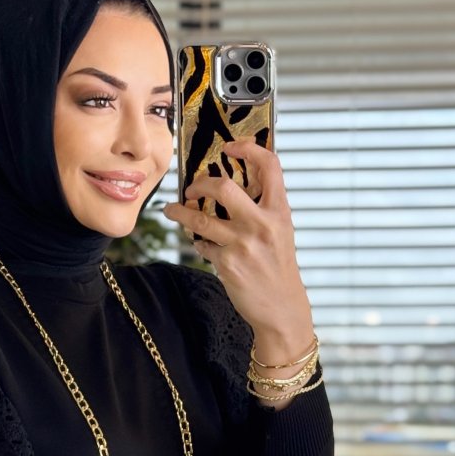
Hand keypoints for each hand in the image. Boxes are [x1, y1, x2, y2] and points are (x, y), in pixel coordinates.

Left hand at [160, 139, 310, 337]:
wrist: (282, 307)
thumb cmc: (278, 265)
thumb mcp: (281, 230)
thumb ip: (264, 205)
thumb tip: (237, 180)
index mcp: (279, 211)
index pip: (270, 166)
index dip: (248, 149)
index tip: (230, 148)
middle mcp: (262, 224)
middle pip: (222, 187)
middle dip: (199, 183)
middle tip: (191, 188)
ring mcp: (243, 244)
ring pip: (199, 219)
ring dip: (180, 213)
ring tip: (172, 211)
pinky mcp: (228, 264)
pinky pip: (202, 245)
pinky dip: (198, 242)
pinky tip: (202, 244)